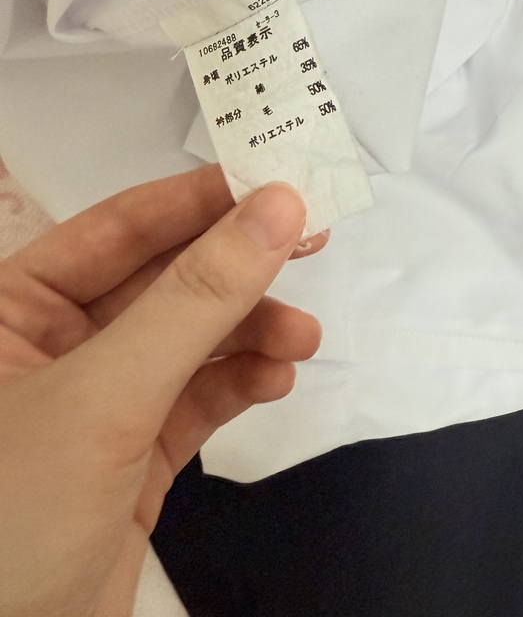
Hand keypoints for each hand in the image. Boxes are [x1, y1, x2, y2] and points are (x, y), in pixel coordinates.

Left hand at [0, 165, 322, 616]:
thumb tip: (273, 213)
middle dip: (237, 269)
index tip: (274, 183)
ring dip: (249, 332)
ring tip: (299, 336)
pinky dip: (240, 383)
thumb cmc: (7, 521)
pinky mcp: (133, 454)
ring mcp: (97, 400)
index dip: (200, 200)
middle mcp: (52, 344)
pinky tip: (275, 378)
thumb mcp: (104, 394)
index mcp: (10, 307)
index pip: (119, 227)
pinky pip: (198, 397)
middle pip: (165, 279)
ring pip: (190, 339)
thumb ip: (195, 300)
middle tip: (309, 242)